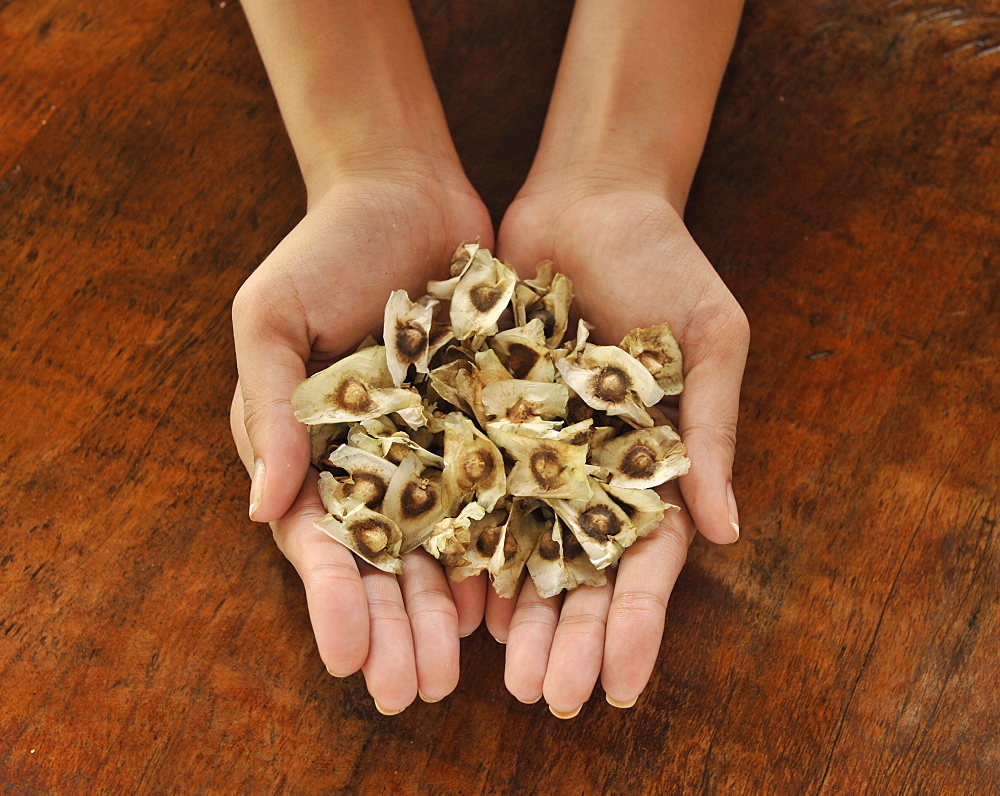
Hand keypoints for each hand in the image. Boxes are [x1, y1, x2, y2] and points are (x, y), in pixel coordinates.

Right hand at [230, 168, 492, 711]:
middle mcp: (371, 460)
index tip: (350, 657)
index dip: (333, 600)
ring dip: (444, 609)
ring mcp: (430, 447)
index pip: (320, 540)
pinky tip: (505, 599)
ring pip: (439, 544)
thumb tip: (265, 511)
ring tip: (460, 672)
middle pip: (382, 561)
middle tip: (414, 693)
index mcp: (310, 447)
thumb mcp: (272, 319)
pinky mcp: (483, 425)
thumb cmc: (324, 249)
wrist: (405, 191)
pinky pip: (493, 495)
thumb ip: (269, 411)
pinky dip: (496, 546)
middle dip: (394, 627)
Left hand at [488, 182, 748, 713]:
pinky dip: (463, 540)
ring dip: (512, 611)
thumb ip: (708, 432)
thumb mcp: (709, 341)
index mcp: (653, 461)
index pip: (649, 560)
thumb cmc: (666, 262)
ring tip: (494, 674)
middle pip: (579, 571)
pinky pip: (471, 487)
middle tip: (543, 701)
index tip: (622, 683)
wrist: (590, 198)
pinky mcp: (484, 416)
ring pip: (521, 544)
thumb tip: (726, 534)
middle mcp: (591, 467)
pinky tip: (449, 594)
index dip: (638, 624)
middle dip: (566, 636)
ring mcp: (535, 447)